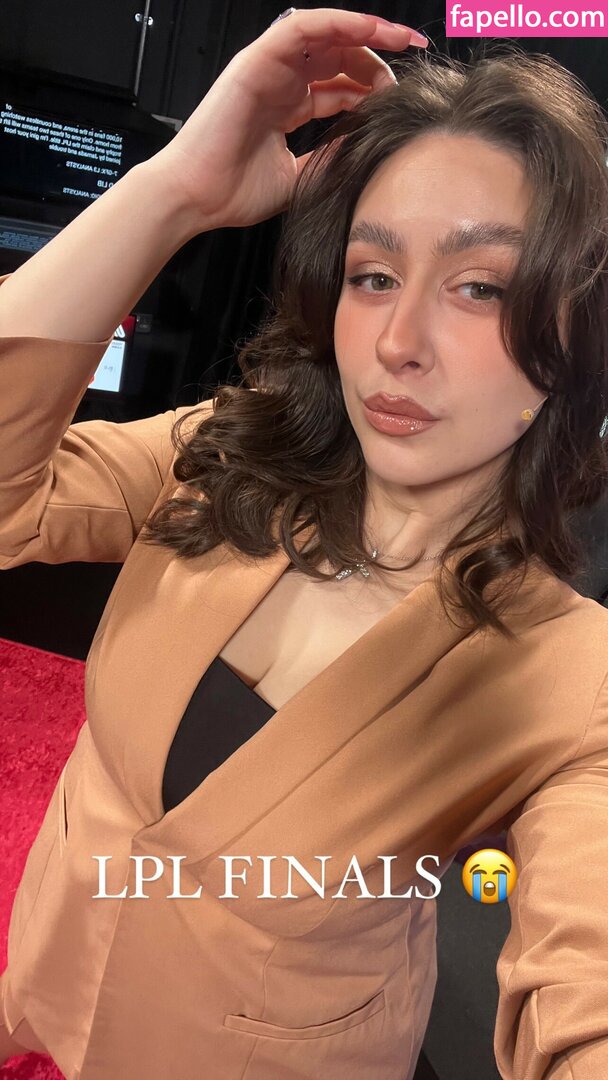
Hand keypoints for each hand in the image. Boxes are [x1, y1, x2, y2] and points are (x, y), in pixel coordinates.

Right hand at [149, 8, 427, 232]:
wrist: (195, 198)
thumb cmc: (233, 192)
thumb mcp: (299, 177)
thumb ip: (330, 157)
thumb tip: (368, 144)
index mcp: (288, 107)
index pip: (339, 85)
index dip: (374, 86)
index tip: (404, 96)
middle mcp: (280, 82)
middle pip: (339, 56)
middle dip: (379, 55)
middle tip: (412, 63)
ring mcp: (269, 69)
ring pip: (326, 34)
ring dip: (367, 30)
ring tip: (402, 39)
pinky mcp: (256, 61)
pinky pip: (301, 28)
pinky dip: (338, 22)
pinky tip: (370, 28)